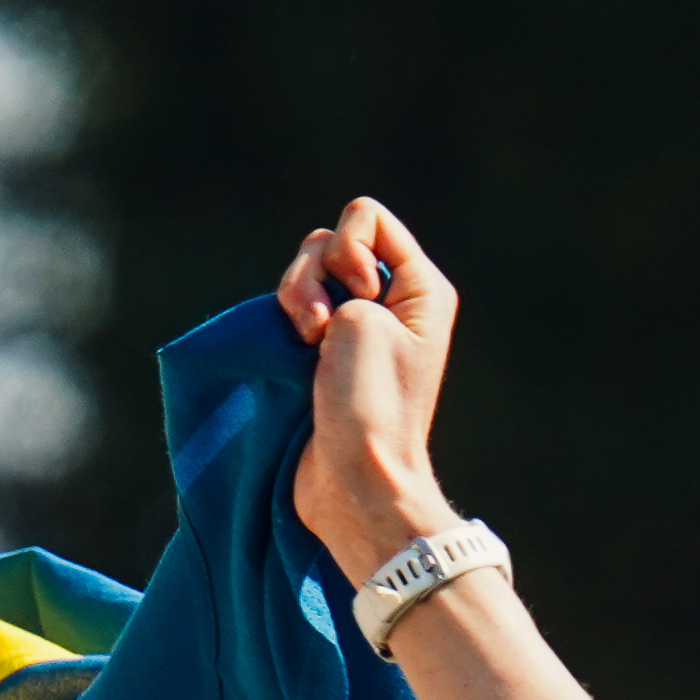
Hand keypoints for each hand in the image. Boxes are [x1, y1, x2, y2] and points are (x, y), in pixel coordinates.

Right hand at [275, 198, 462, 573]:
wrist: (355, 480)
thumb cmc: (369, 403)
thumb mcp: (364, 318)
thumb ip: (339, 272)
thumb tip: (317, 285)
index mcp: (417, 285)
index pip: (364, 219)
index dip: (347, 249)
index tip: (359, 299)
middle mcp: (387, 299)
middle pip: (327, 243)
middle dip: (312, 277)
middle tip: (321, 331)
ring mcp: (352, 326)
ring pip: (302, 276)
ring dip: (292, 302)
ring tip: (304, 346)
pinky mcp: (319, 353)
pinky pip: (289, 311)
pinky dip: (282, 326)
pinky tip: (291, 355)